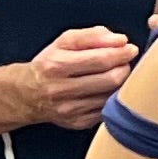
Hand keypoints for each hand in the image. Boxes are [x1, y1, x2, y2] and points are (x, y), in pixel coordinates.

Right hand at [12, 26, 139, 127]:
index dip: (121, 52)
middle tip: (125, 61)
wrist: (27, 94)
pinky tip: (107, 90)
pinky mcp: (78, 123)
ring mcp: (70, 110)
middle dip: (124, 67)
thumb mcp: (64, 42)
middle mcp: (61, 90)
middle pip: (111, 79)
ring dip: (121, 83)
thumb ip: (92, 36)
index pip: (100, 59)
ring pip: (112, 96)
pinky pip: (107, 110)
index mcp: (56, 65)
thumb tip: (120, 40)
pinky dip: (113, 98)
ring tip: (116, 73)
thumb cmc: (50, 64)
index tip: (130, 48)